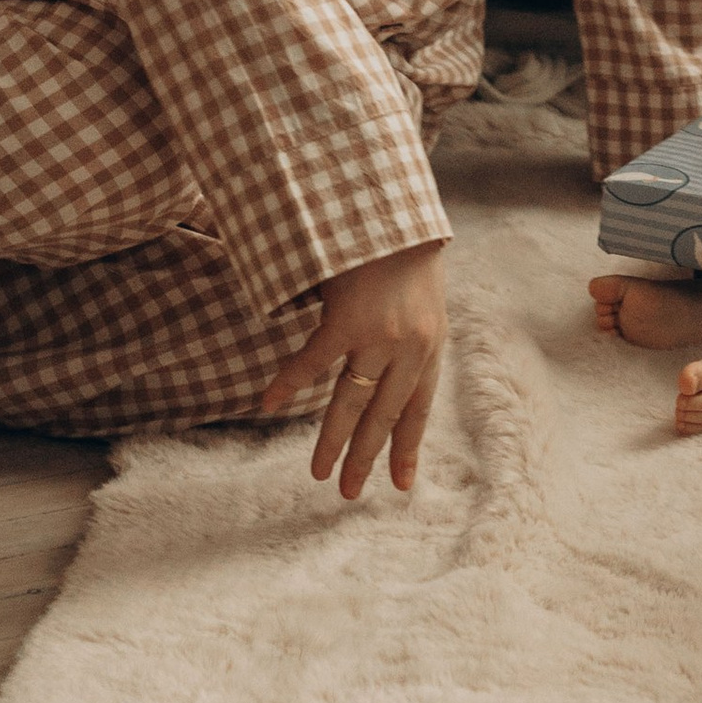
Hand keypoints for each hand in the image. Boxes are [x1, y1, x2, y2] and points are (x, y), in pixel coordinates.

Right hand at [261, 237, 448, 500]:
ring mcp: (379, 335)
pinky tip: (270, 403)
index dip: (407, 448)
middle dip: (366, 458)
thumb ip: (413, 339)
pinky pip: (313, 361)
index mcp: (431, 345)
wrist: (396, 209)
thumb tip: (398, 373)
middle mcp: (410, 347)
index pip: (419, 410)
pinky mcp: (347, 318)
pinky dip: (289, 382)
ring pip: (351, 402)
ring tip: (320, 473)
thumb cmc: (409, 251)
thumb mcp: (426, 302)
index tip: (402, 485)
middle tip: (351, 493)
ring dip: (333, 441)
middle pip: (384, 416)